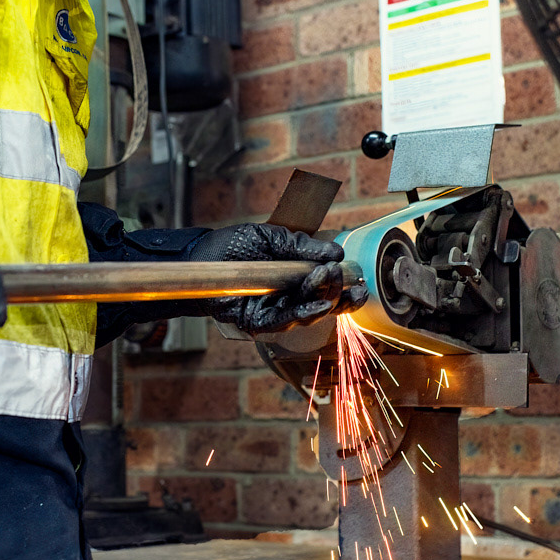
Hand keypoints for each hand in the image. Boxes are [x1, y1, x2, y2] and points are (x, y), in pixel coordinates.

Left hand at [188, 223, 366, 336]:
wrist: (201, 256)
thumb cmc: (234, 246)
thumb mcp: (273, 237)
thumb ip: (302, 246)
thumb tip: (336, 252)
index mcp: (296, 277)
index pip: (326, 286)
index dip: (344, 286)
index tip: (359, 279)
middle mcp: (289, 296)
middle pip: (322, 301)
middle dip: (335, 289)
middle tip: (338, 273)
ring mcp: (275, 310)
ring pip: (306, 313)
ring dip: (322, 298)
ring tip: (327, 280)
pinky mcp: (258, 322)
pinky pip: (284, 322)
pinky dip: (302, 314)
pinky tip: (318, 305)